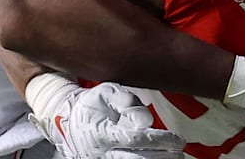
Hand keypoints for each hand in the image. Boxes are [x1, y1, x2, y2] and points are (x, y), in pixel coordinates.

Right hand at [26, 74, 184, 158]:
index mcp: (100, 131)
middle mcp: (98, 152)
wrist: (65, 119)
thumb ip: (128, 103)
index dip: (159, 140)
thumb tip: (147, 121)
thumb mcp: (107, 93)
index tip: (177, 139)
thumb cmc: (90, 104)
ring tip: (174, 158)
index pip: (135, 139)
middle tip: (179, 152)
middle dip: (161, 157)